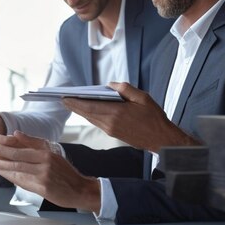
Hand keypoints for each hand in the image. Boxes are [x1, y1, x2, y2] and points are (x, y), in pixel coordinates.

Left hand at [0, 130, 101, 212]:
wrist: (81, 190)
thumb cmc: (65, 173)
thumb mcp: (52, 153)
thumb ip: (34, 143)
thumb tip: (16, 133)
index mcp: (45, 151)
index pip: (18, 142)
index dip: (1, 138)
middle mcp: (44, 160)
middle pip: (15, 153)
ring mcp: (43, 174)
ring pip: (16, 167)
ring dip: (1, 163)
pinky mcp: (42, 187)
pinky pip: (21, 180)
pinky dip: (9, 176)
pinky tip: (1, 172)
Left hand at [62, 81, 198, 152]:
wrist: (161, 139)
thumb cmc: (154, 117)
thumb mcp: (143, 97)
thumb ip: (126, 89)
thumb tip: (110, 85)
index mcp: (117, 113)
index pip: (90, 106)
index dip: (75, 102)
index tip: (64, 97)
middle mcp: (110, 123)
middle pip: (87, 113)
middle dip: (74, 106)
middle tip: (62, 99)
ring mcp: (111, 130)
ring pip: (91, 118)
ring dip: (80, 111)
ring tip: (71, 102)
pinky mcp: (113, 134)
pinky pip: (97, 122)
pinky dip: (89, 115)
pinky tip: (86, 110)